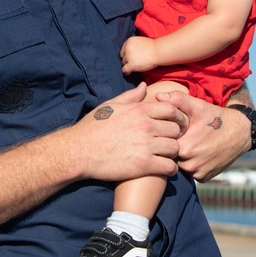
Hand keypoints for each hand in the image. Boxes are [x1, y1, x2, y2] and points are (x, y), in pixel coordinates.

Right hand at [66, 83, 183, 182]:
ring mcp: (146, 145)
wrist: (79, 151)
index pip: (171, 109)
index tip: (172, 125)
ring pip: (175, 148)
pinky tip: (163, 168)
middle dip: (174, 136)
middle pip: (176, 129)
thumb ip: (130, 96)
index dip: (175, 118)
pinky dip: (170, 169)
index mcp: (139, 110)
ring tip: (165, 156)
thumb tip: (144, 87)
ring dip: (172, 153)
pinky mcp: (144, 164)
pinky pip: (170, 167)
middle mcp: (146, 125)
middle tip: (168, 142)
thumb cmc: (93, 128)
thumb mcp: (111, 106)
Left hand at [120, 36, 158, 73]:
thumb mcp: (140, 41)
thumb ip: (133, 45)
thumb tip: (128, 52)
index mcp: (129, 41)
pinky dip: (126, 72)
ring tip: (134, 67)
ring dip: (128, 65)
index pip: (123, 49)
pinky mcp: (132, 64)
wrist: (158, 51)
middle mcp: (127, 48)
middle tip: (133, 62)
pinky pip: (124, 69)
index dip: (127, 54)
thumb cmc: (152, 47)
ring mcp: (129, 56)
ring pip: (123, 63)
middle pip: (123, 56)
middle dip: (127, 59)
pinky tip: (129, 72)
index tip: (130, 57)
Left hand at [156, 90, 250, 181]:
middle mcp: (190, 165)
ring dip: (182, 157)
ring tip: (191, 144)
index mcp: (185, 148)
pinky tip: (198, 153)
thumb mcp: (198, 106)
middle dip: (174, 147)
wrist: (240, 132)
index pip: (164, 145)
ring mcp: (198, 173)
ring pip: (180, 165)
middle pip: (171, 157)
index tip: (174, 130)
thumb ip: (177, 100)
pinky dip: (192, 164)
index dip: (166, 137)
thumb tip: (158, 95)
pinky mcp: (204, 177)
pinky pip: (190, 172)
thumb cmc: (216, 118)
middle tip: (184, 136)